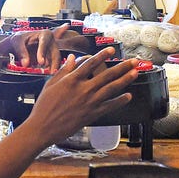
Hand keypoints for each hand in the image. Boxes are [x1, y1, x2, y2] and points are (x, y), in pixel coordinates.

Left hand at [2, 24, 72, 68]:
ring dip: (52, 68)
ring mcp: (51, 51)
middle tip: (50, 73)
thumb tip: (26, 63)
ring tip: (47, 76)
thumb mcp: (17, 42)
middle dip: (54, 63)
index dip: (43, 52)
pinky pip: (52, 66)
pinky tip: (45, 75)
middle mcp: (51, 42)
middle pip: (55, 53)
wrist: (18, 44)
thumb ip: (21, 52)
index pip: (45, 42)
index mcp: (44, 34)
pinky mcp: (50, 59)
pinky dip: (49, 71)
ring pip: (55, 61)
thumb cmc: (19, 39)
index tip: (40, 62)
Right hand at [22, 48, 136, 142]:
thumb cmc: (44, 106)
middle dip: (122, 66)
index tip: (112, 50)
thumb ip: (63, 70)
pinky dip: (120, 101)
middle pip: (107, 75)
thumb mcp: (50, 84)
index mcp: (72, 80)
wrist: (43, 128)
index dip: (102, 55)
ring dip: (125, 80)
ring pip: (111, 88)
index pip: (91, 64)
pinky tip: (128, 96)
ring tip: (135, 73)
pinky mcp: (92, 114)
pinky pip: (110, 106)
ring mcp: (89, 102)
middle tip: (134, 61)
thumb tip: (72, 58)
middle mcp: (83, 89)